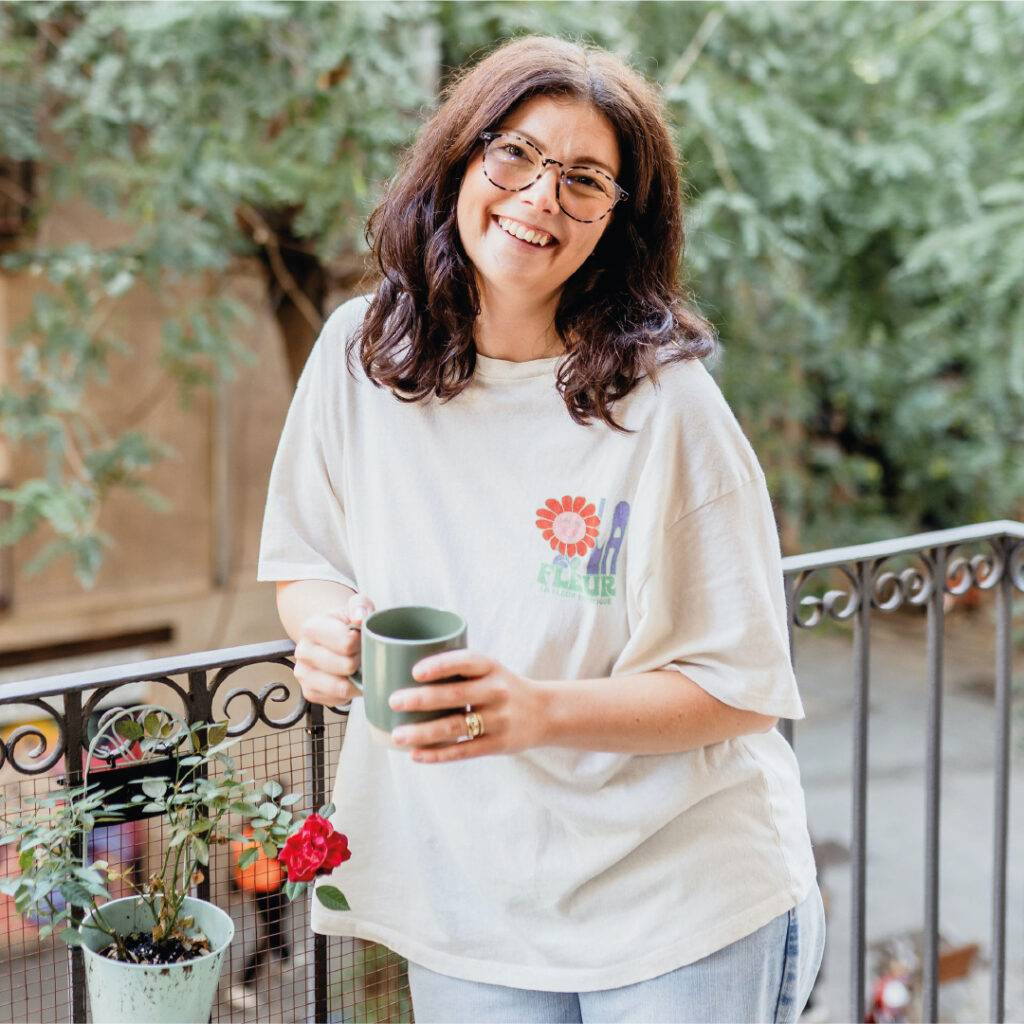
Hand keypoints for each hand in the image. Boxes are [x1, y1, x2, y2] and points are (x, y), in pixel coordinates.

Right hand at [292, 593, 374, 706]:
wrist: (332, 638)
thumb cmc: (347, 624)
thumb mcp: (355, 606)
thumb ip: (360, 605)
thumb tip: (359, 618)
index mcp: (311, 627)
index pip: (347, 643)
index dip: (362, 643)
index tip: (362, 639)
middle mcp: (302, 651)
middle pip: (346, 666)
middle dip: (361, 661)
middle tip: (361, 654)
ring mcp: (303, 674)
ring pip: (341, 688)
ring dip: (357, 680)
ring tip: (357, 667)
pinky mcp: (309, 693)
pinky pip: (338, 700)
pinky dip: (349, 692)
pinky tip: (349, 679)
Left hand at [387, 651, 546, 762]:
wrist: (544, 712)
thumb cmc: (500, 687)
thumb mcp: (489, 670)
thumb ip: (457, 670)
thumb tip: (402, 670)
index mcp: (491, 667)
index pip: (466, 662)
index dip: (441, 665)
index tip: (415, 671)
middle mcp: (496, 691)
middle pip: (456, 695)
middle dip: (422, 699)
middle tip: (394, 701)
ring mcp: (499, 719)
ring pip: (456, 726)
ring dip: (423, 732)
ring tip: (398, 735)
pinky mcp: (498, 744)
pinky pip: (464, 750)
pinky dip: (438, 754)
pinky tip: (416, 754)